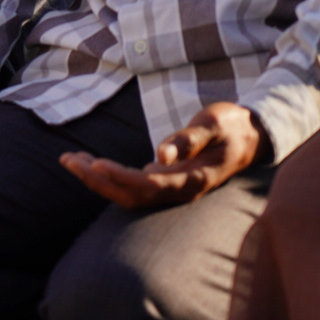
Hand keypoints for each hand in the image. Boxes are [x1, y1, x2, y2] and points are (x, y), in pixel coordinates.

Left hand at [60, 101, 264, 209]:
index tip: (94, 163)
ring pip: (130, 193)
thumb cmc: (232, 125)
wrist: (252, 135)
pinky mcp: (168, 182)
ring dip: (98, 180)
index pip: (149, 185)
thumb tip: (160, 155)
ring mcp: (174, 189)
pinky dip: (109, 176)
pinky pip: (134, 186)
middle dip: (97, 180)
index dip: (120, 177)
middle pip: (132, 195)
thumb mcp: (213, 124)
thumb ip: (189, 140)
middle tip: (67, 160)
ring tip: (69, 160)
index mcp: (194, 179)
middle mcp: (181, 190)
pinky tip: (90, 163)